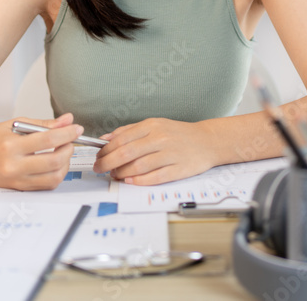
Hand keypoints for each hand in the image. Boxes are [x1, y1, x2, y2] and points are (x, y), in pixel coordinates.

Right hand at [0, 113, 82, 190]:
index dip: (67, 133)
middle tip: (70, 140)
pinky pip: (45, 185)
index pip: (48, 139)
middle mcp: (13, 166)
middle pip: (54, 160)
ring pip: (53, 177)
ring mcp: (15, 180)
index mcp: (10, 145)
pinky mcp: (18, 189)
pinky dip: (56, 174)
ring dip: (65, 164)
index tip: (76, 128)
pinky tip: (55, 164)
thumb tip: (67, 120)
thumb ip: (43, 124)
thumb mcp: (15, 124)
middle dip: (69, 148)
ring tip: (63, 152)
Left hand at [92, 118, 217, 184]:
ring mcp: (170, 154)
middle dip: (108, 163)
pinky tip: (130, 181)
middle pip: (127, 152)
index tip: (98, 157)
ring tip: (115, 175)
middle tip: (100, 169)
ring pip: (138, 166)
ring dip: (122, 173)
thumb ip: (129, 131)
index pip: (122, 138)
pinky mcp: (179, 169)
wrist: (208, 141)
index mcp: (152, 125)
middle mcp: (161, 138)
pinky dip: (139, 181)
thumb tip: (105, 139)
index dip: (106, 150)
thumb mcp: (155, 125)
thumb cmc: (179, 134)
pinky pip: (155, 177)